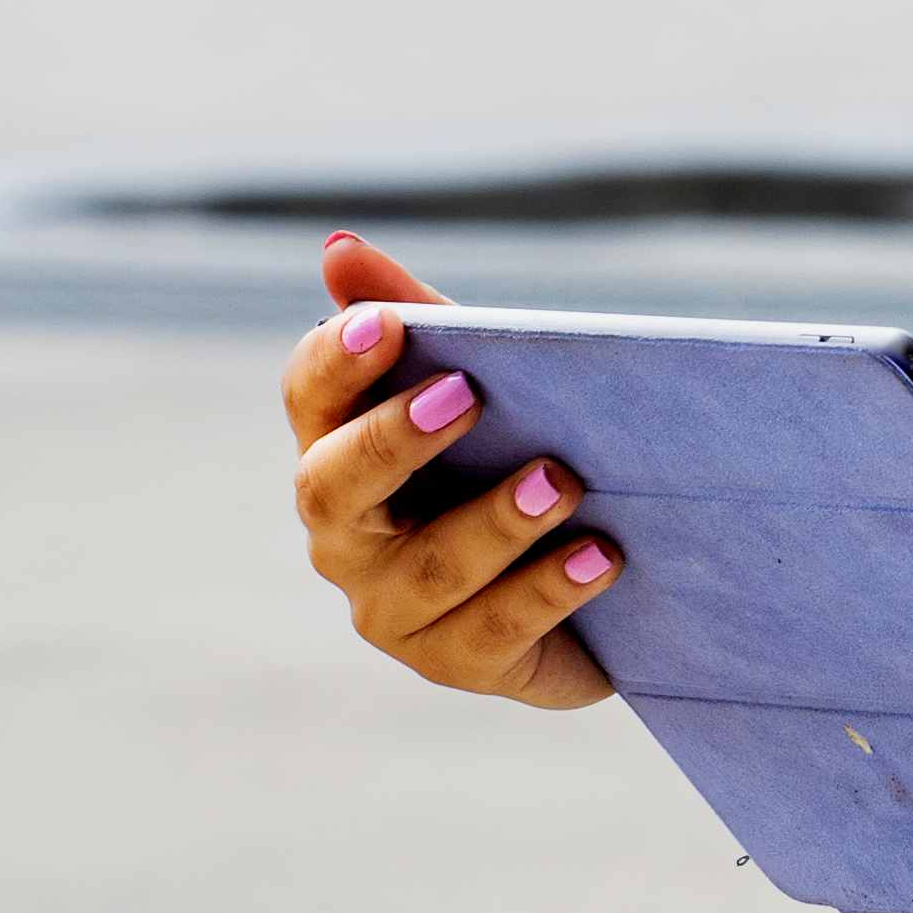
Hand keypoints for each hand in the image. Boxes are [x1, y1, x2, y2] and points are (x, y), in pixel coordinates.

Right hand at [278, 228, 621, 708]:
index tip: (387, 324)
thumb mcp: (490, 382)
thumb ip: (426, 318)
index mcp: (342, 447)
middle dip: (393, 440)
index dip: (336, 360)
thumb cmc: (516, 454)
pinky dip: (548, 590)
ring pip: (427, 568)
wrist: (601, 572)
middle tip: (468, 394)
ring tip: (563, 480)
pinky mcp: (457, 664)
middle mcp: (347, 534)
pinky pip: (493, 631)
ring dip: (495, 522)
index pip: (308, 396)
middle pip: (331, 487)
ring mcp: (391, 608)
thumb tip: (340, 248)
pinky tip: (604, 555)